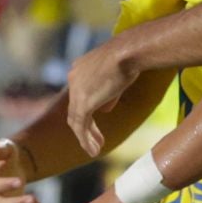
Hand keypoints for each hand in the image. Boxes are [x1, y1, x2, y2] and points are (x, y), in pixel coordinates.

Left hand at [65, 37, 138, 156]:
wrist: (128, 52)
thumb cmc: (128, 57)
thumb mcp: (116, 75)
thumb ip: (108, 93)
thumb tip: (104, 109)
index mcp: (79, 69)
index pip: (79, 94)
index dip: (88, 109)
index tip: (98, 120)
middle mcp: (73, 79)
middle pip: (75, 108)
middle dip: (86, 126)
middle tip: (96, 140)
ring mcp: (76, 91)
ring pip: (76, 121)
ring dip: (86, 137)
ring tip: (95, 150)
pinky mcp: (83, 103)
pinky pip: (81, 126)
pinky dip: (86, 140)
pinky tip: (95, 150)